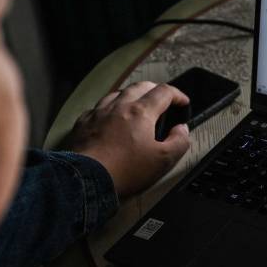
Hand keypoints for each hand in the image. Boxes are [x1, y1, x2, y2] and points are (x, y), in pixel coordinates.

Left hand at [60, 82, 190, 199]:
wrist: (87, 179)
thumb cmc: (126, 170)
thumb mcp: (164, 160)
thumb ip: (179, 141)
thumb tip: (182, 130)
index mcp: (142, 112)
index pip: (164, 92)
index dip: (177, 95)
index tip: (183, 102)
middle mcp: (119, 106)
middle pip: (140, 86)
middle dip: (155, 89)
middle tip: (162, 98)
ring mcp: (99, 113)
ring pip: (117, 93)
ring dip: (131, 95)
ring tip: (136, 104)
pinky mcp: (83, 123)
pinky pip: (98, 107)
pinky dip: (109, 108)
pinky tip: (110, 117)